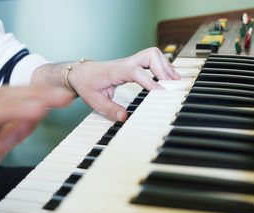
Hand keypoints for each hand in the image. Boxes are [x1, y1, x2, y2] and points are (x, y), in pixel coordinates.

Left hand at [32, 47, 179, 121]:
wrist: (79, 73)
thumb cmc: (86, 84)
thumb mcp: (94, 100)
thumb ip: (109, 109)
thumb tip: (124, 117)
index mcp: (116, 71)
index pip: (136, 72)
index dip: (150, 81)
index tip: (160, 92)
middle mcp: (125, 63)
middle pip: (149, 55)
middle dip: (163, 67)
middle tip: (171, 83)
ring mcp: (130, 62)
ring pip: (153, 54)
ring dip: (165, 66)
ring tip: (174, 80)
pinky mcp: (133, 64)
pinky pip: (151, 60)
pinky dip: (162, 66)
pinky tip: (167, 77)